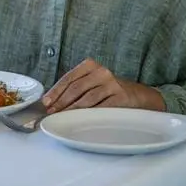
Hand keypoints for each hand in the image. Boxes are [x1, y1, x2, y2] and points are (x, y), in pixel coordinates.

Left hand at [41, 58, 163, 113]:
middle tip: (52, 113)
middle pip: (76, 88)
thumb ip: (75, 88)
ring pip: (87, 99)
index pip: (69, 78)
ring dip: (72, 110)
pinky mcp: (121, 97)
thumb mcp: (92, 82)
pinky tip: (81, 120)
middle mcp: (101, 72)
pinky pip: (101, 107)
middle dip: (61, 102)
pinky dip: (89, 115)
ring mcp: (112, 84)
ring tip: (63, 118)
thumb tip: (52, 102)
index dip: (55, 91)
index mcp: (90, 65)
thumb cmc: (109, 90)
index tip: (46, 103)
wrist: (139, 95)